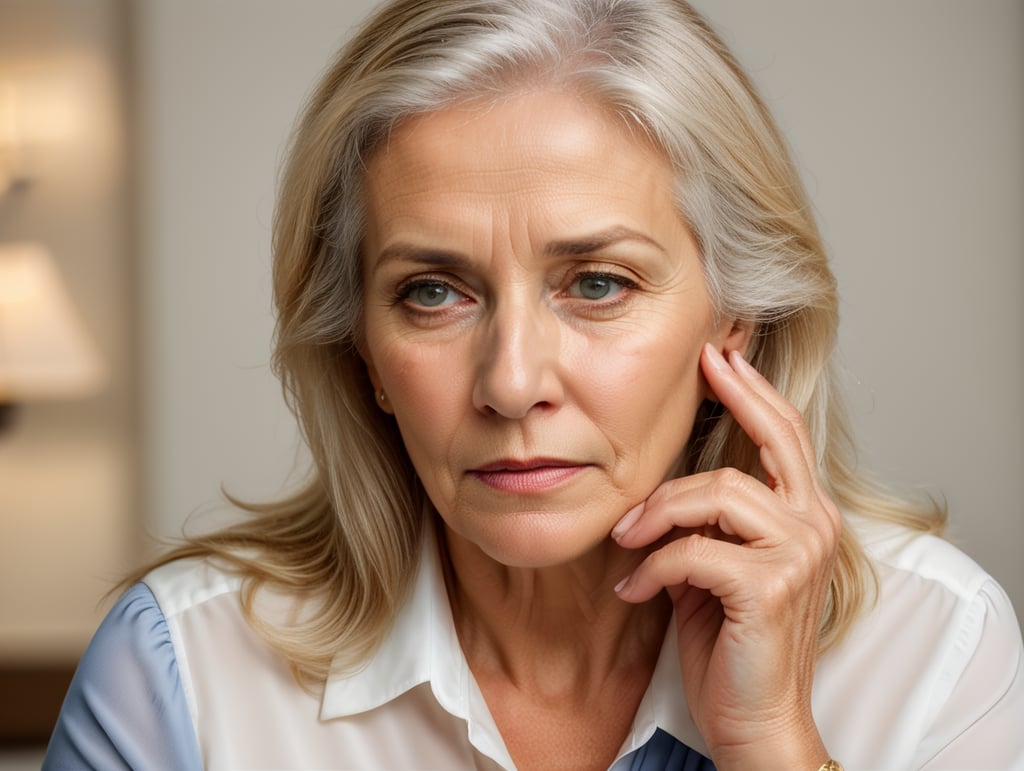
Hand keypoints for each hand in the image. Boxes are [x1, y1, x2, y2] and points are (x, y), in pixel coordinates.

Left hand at [612, 343, 838, 769]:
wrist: (754, 721)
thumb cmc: (732, 644)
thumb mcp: (717, 567)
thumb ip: (707, 522)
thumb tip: (661, 485)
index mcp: (805, 517)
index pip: (787, 438)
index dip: (755, 391)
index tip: (721, 354)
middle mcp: (814, 526)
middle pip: (774, 439)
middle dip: (733, 398)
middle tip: (698, 368)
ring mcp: (798, 554)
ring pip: (718, 493)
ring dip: (658, 514)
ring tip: (626, 544)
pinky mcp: (769, 587)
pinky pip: (693, 551)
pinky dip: (652, 568)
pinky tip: (631, 590)